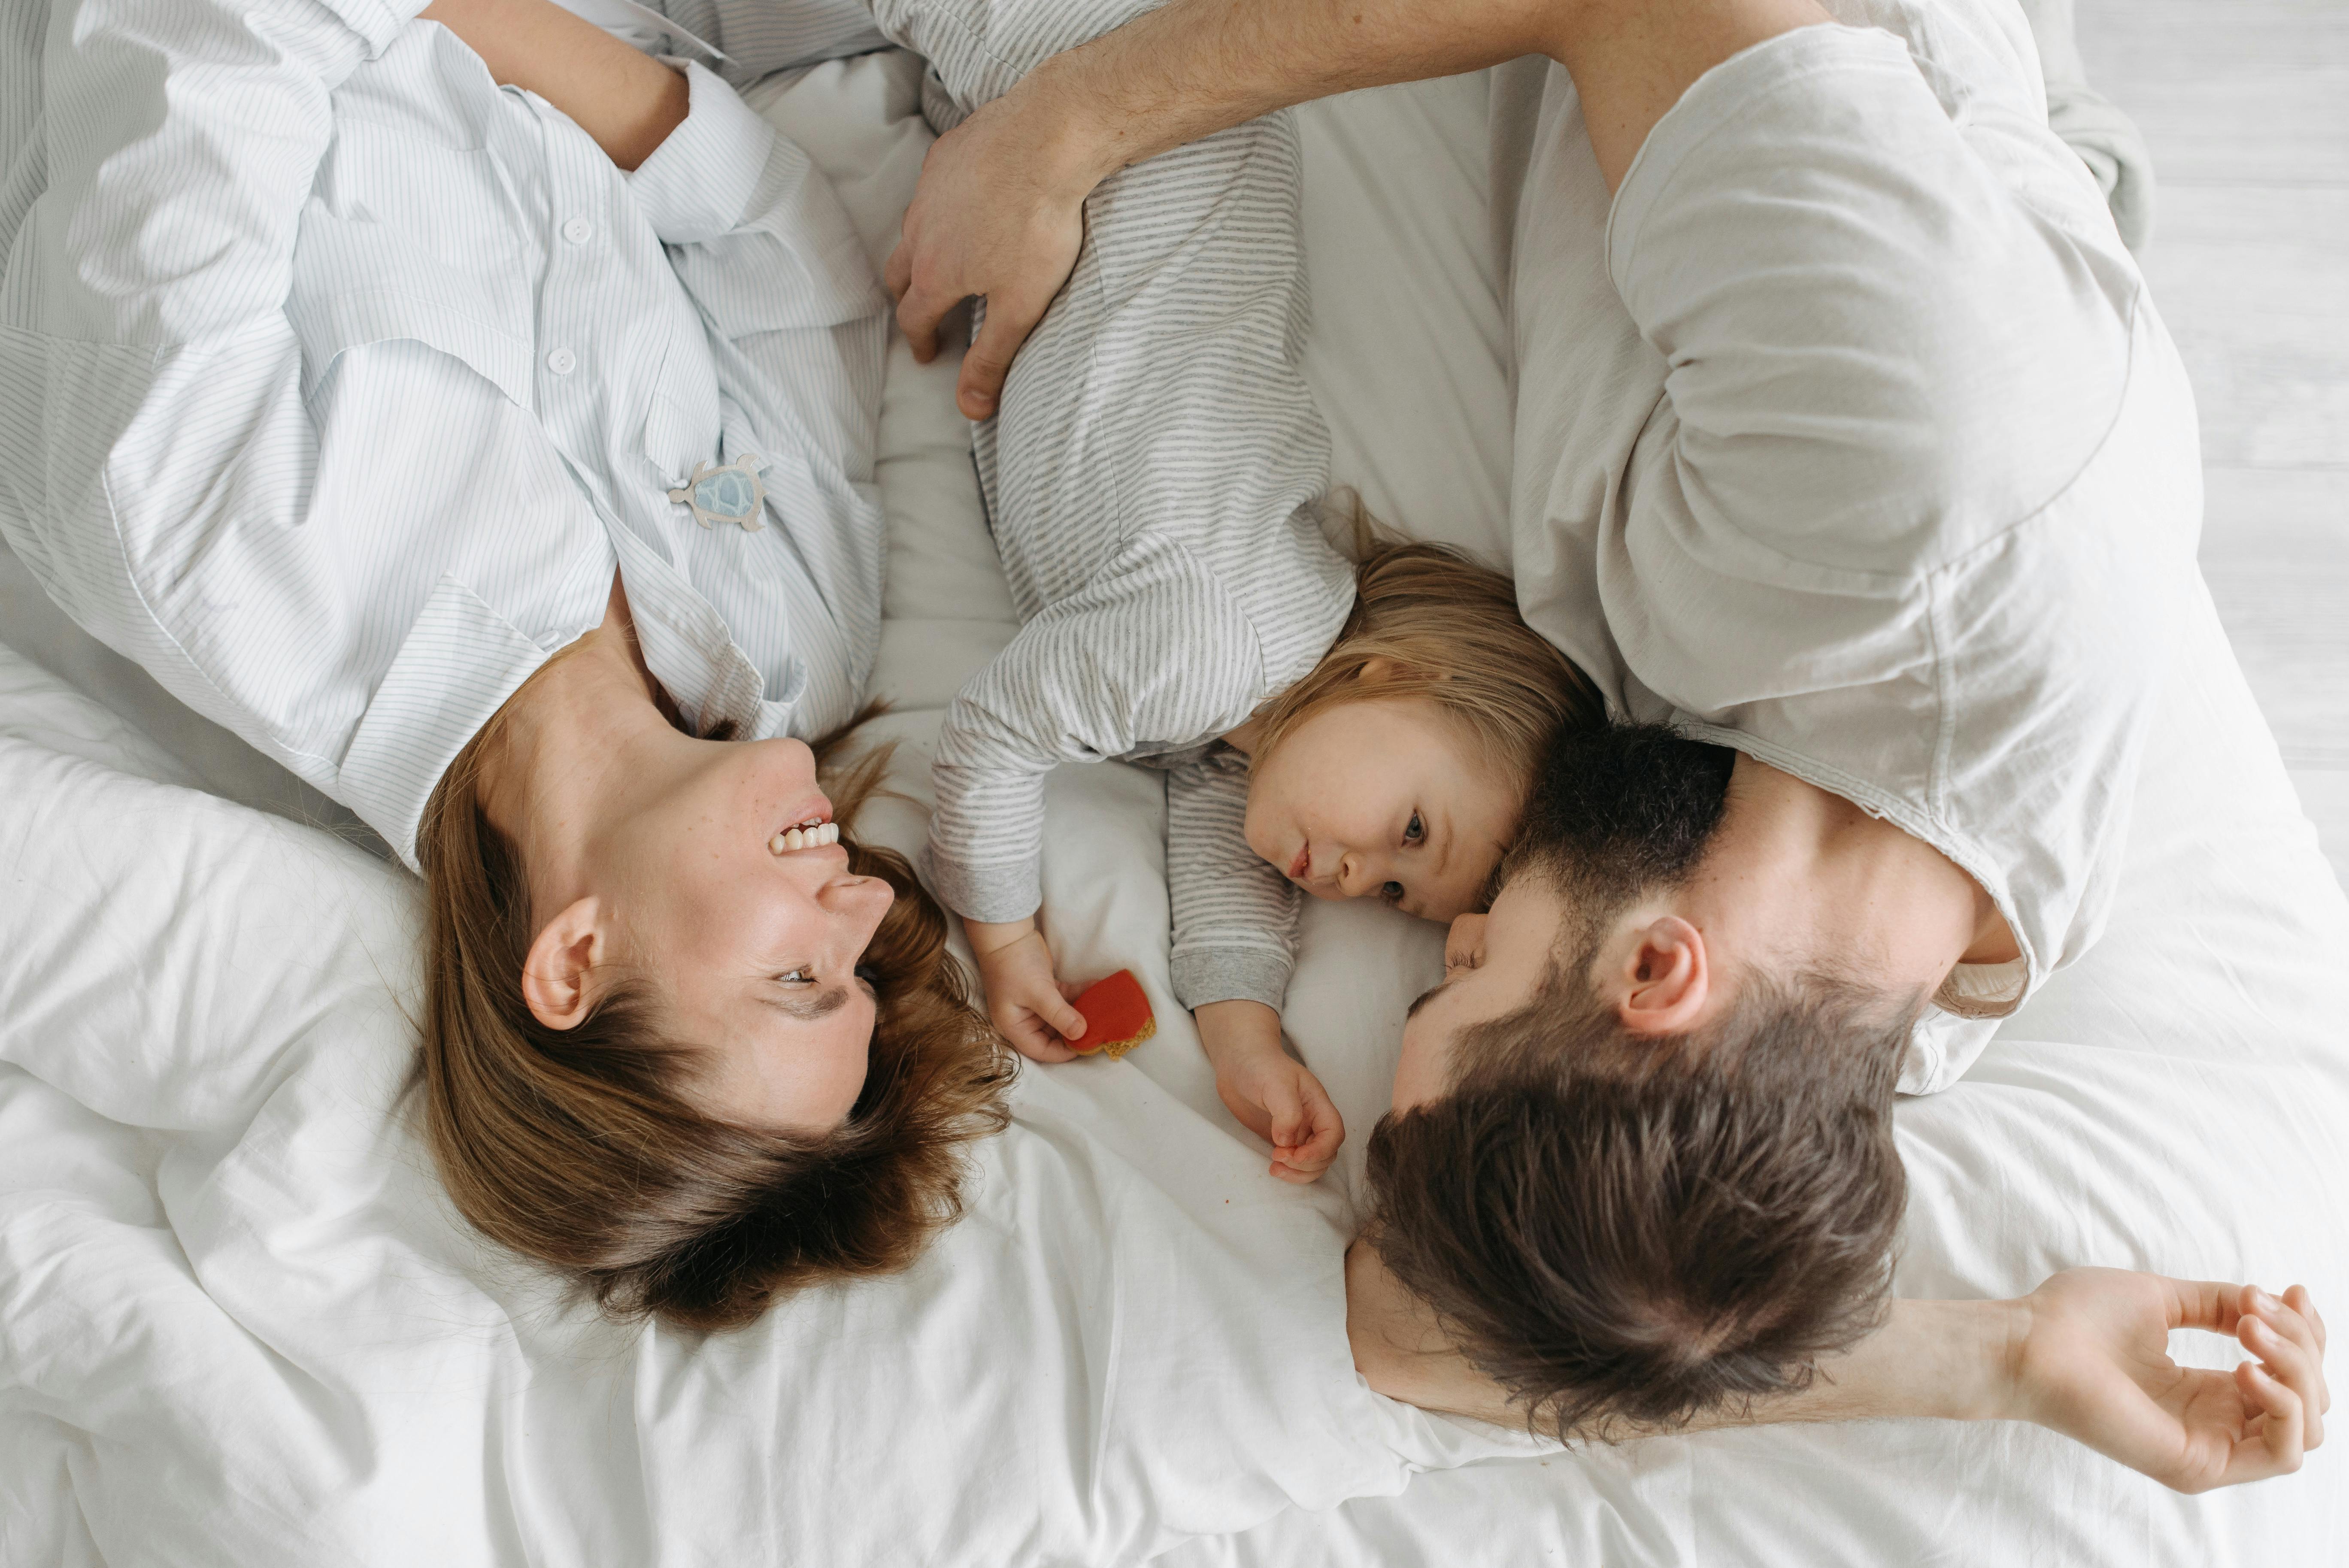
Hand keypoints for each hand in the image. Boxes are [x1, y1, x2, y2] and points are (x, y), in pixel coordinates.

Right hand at [884, 74, 1100, 419]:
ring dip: (920, 251)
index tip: (930, 353)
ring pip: (912, 229)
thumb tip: (970, 409)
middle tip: (923, 313)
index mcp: (934, 273)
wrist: (1048, 140)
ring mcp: (929, 190)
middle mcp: (920, 231)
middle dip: (907, 299)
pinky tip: (965, 206)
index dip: (921, 342)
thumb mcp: (1020, 306)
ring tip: (943, 260)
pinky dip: (940, 208)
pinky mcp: (946, 155)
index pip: (914, 318)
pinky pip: (932, 189)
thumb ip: (992, 357)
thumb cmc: (1037, 225)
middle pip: (898, 273)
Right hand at [966, 917, 1089, 1060]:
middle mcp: (1025, 1019)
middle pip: (1054, 1035)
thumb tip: (1082, 1034)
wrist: (1007, 932)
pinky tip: (1098, 989)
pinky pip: (1066, 998)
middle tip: (1101, 1029)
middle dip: (1076, 1032)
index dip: (1064, 1052)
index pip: (1041, 1050)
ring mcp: (1035, 1004)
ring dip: (1082, 1013)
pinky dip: (1080, 995)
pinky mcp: (1045, 989)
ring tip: (1104, 1011)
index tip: (1088, 1045)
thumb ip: (1060, 1015)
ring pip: (1063, 1016)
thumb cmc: (1014, 965)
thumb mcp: (1037, 993)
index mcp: (1015, 1027)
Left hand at [1196, 1000, 1343, 1182]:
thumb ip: (1286, 1113)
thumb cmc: (1260, 1065)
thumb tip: (1287, 1142)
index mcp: (1317, 1104)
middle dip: (1306, 1163)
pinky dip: (1288, 1171)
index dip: (1321, 1150)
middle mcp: (1311, 1120)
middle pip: (1326, 1153)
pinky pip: (1293, 1163)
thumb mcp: (1276, 1084)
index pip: (1334, 1133)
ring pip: (1312, 1163)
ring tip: (1275, 1167)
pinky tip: (1272, 1167)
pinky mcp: (1281, 1140)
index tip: (1296, 1155)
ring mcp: (1297, 1131)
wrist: (1237, 1063)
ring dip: (1298, 1173)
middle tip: (1278, 1157)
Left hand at [2005, 1268, 2327, 1491]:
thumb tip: (2265, 1302)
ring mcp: (2209, 1448)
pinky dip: (2282, 1405)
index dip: (2307, 1333)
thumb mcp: (2162, 1299)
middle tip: (2254, 1308)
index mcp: (2206, 1391)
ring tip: (2248, 1330)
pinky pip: (2281, 1453)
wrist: (2027, 1341)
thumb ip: (2216, 1305)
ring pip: (2305, 1427)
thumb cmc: (2074, 1318)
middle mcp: (2214, 1423)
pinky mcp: (2198, 1465)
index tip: (2291, 1289)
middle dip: (2301, 1344)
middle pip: (2307, 1399)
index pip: (2292, 1376)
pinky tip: (2245, 1368)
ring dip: (2296, 1369)